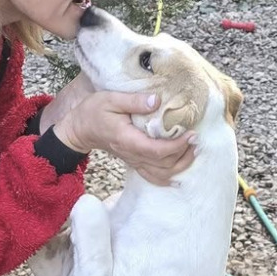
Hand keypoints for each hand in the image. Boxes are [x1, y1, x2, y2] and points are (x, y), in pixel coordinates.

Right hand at [52, 87, 194, 186]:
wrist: (81, 129)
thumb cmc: (94, 111)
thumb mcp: (110, 99)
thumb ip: (133, 101)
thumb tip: (157, 101)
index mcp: (127, 140)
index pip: (156, 150)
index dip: (176, 146)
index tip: (190, 134)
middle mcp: (132, 154)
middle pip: (163, 165)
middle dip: (183, 154)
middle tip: (196, 138)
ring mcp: (134, 161)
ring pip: (161, 174)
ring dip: (180, 165)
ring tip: (193, 149)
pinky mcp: (135, 162)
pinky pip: (154, 176)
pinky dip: (170, 176)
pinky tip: (181, 168)